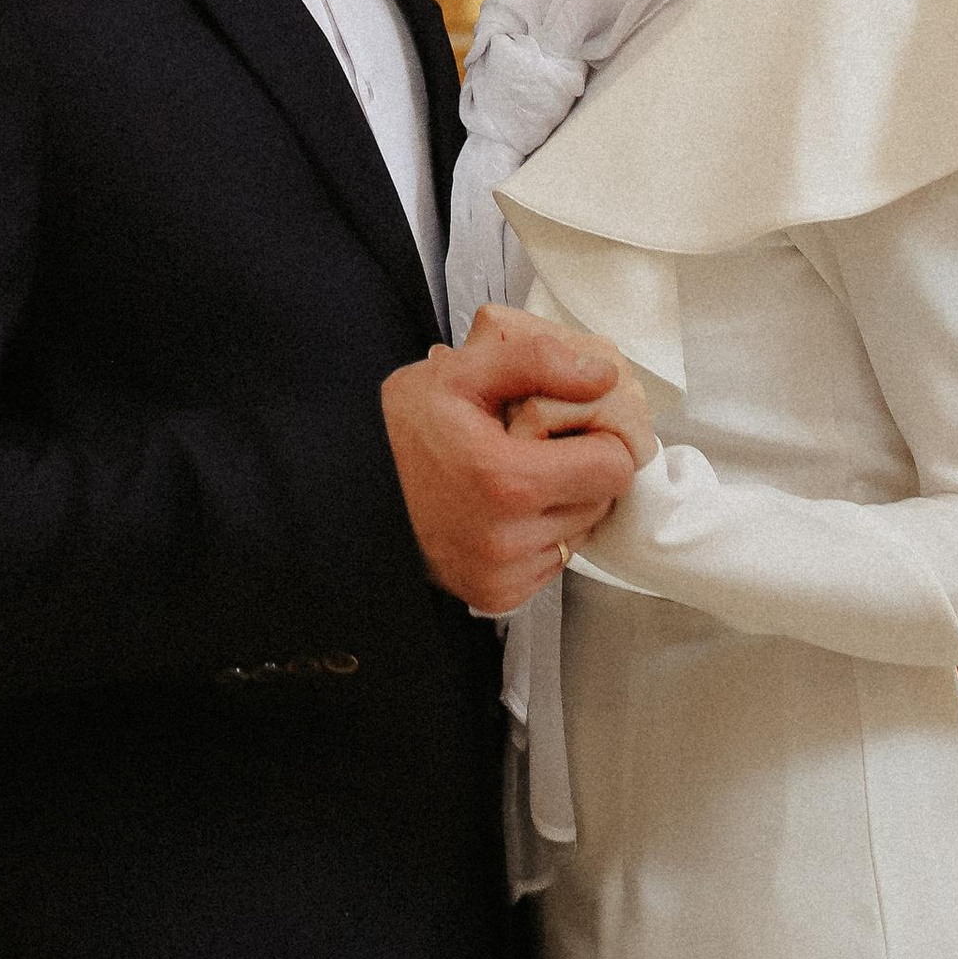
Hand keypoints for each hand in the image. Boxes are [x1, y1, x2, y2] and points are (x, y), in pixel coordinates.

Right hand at [381, 317, 643, 616]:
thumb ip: (537, 361)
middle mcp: (509, 539)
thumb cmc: (399, 428)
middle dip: (581, 468)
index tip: (573, 422)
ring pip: (578, 533)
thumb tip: (604, 375)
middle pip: (600, 501)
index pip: (612, 467)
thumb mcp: (459, 372)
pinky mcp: (495, 597)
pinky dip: (538, 535)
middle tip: (538, 445)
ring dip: (562, 504)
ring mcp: (502, 575)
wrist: (345, 491)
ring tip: (515, 476)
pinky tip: (502, 510)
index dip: (601, 436)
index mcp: (507, 480)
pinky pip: (551, 563)